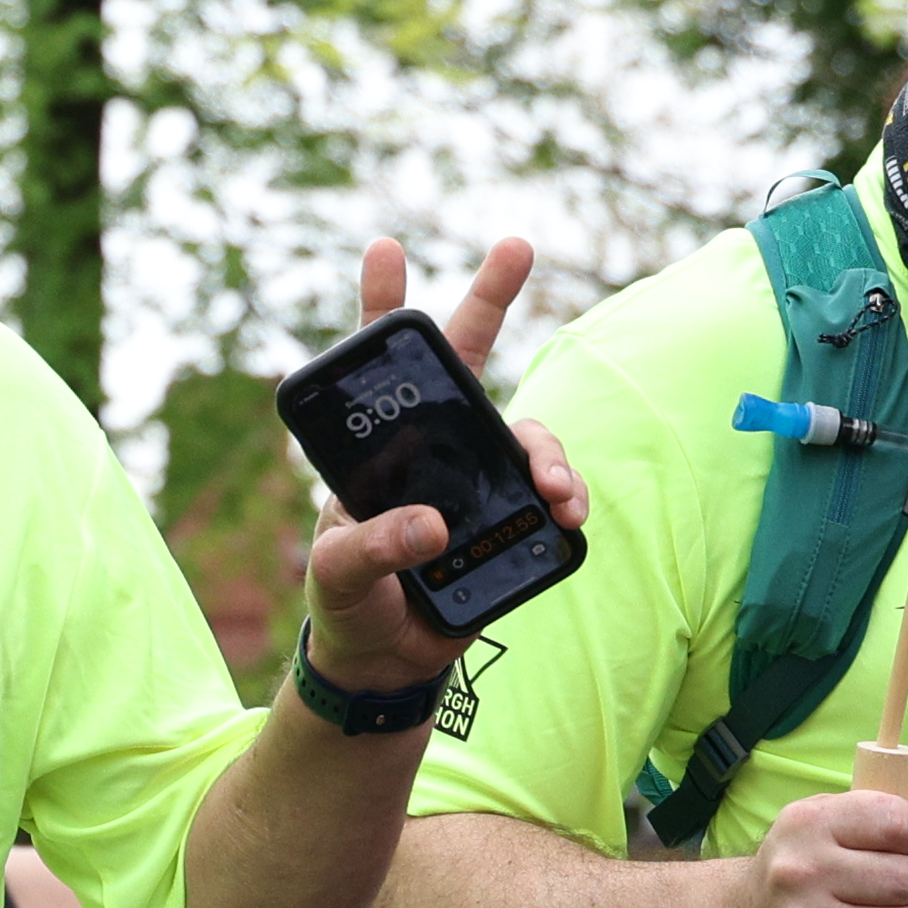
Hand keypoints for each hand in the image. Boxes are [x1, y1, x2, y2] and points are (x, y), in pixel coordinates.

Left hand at [288, 235, 569, 706]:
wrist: (385, 664)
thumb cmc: (348, 605)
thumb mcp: (338, 575)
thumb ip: (371, 548)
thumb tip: (432, 526)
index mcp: (378, 452)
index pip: (380, 370)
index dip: (382, 304)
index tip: (385, 246)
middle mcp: (432, 452)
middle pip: (468, 363)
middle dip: (492, 296)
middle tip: (516, 243)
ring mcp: (475, 481)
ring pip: (523, 432)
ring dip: (547, 447)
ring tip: (553, 486)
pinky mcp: (510, 520)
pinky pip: (550, 490)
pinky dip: (567, 494)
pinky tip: (569, 511)